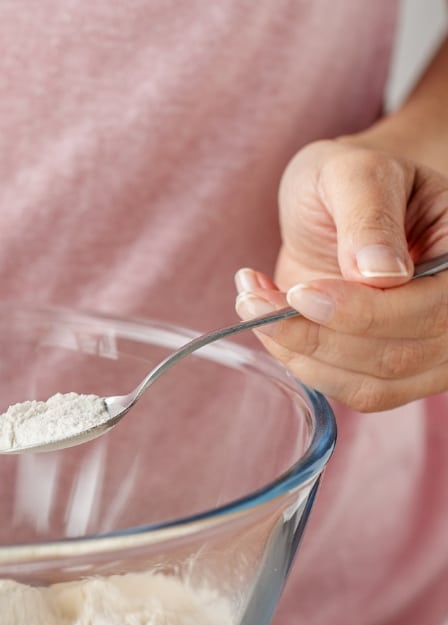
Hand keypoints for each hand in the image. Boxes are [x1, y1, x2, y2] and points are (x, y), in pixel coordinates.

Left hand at [232, 138, 447, 410]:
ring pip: (371, 385)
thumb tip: (383, 274)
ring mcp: (429, 348)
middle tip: (255, 299)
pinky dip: (301, 365)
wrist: (334, 205)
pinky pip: (351, 392)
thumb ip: (370, 216)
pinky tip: (269, 325)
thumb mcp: (355, 173)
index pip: (430, 308)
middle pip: (398, 356)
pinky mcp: (388, 370)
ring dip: (300, 354)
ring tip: (253, 304)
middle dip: (316, 335)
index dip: (362, 312)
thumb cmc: (350, 181)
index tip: (299, 292)